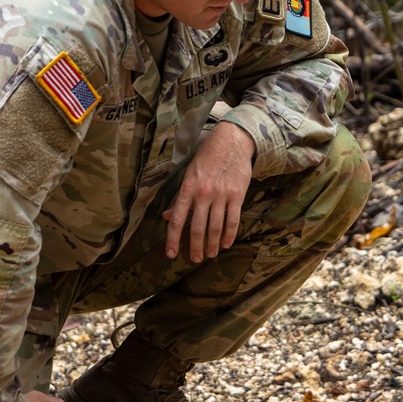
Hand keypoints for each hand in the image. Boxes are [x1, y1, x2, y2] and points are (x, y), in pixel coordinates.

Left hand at [163, 121, 254, 262]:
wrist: (231, 142)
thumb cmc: (207, 157)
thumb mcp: (188, 174)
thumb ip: (179, 197)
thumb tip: (165, 216)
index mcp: (188, 188)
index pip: (176, 218)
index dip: (172, 238)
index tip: (171, 254)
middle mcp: (203, 193)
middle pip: (197, 227)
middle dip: (195, 247)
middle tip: (195, 259)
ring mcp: (221, 195)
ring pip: (215, 227)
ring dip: (212, 244)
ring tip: (210, 255)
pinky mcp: (237, 195)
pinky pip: (233, 220)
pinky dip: (229, 235)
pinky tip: (226, 244)